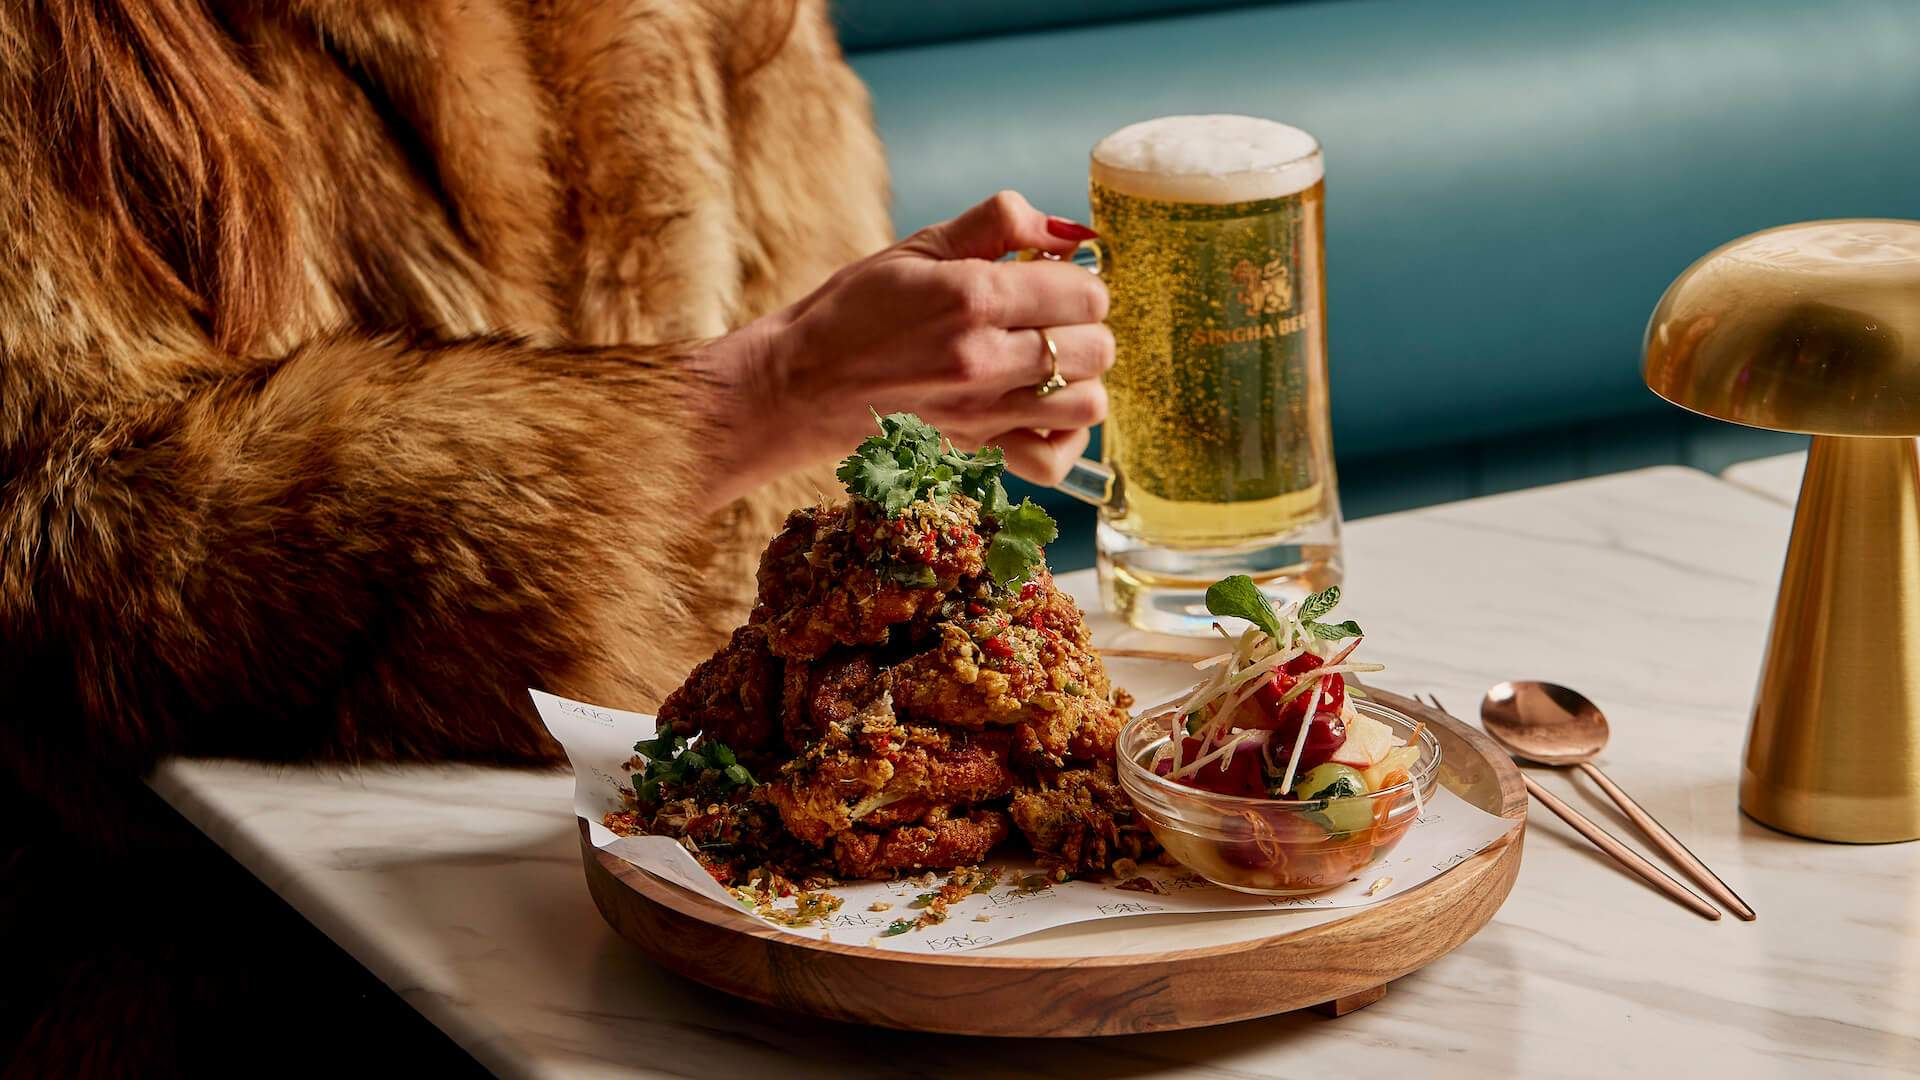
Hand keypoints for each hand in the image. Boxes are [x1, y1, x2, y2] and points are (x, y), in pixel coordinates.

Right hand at [700, 191, 1112, 509]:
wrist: (803, 383)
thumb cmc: (856, 309)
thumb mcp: (921, 245)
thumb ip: (999, 223)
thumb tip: (1070, 230)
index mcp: (973, 295)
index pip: (1086, 293)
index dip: (1078, 281)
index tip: (1050, 280)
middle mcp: (985, 358)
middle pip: (1098, 347)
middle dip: (1084, 326)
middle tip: (1049, 318)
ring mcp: (984, 411)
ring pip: (1089, 403)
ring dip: (1080, 379)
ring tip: (1050, 362)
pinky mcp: (976, 449)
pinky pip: (1055, 459)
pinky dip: (1064, 437)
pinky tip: (1044, 410)